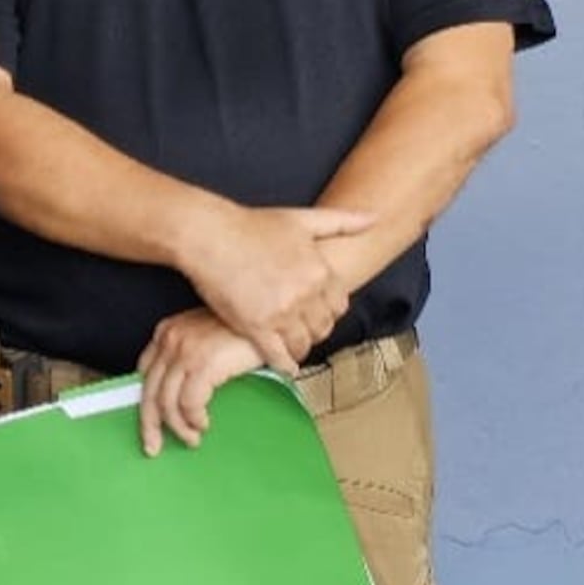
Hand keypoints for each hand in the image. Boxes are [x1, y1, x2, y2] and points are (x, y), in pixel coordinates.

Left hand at [134, 309, 264, 455]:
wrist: (271, 320)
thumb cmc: (246, 332)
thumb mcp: (210, 342)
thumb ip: (192, 360)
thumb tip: (183, 395)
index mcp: (168, 332)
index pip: (145, 372)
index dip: (146, 401)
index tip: (150, 422)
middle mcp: (171, 339)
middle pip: (148, 389)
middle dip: (149, 424)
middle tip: (154, 446)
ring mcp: (185, 350)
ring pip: (166, 401)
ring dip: (178, 427)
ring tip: (192, 438)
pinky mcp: (202, 363)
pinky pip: (188, 402)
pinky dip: (194, 419)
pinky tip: (203, 424)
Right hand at [173, 201, 373, 373]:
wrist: (209, 234)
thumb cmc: (250, 224)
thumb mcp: (300, 218)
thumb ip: (341, 221)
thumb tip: (375, 219)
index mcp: (319, 271)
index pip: (339, 305)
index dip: (328, 310)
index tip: (317, 312)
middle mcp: (305, 294)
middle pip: (323, 327)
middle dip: (315, 330)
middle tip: (303, 331)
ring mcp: (281, 312)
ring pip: (303, 343)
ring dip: (299, 348)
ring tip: (292, 348)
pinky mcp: (256, 326)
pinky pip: (278, 356)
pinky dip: (284, 364)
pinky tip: (284, 366)